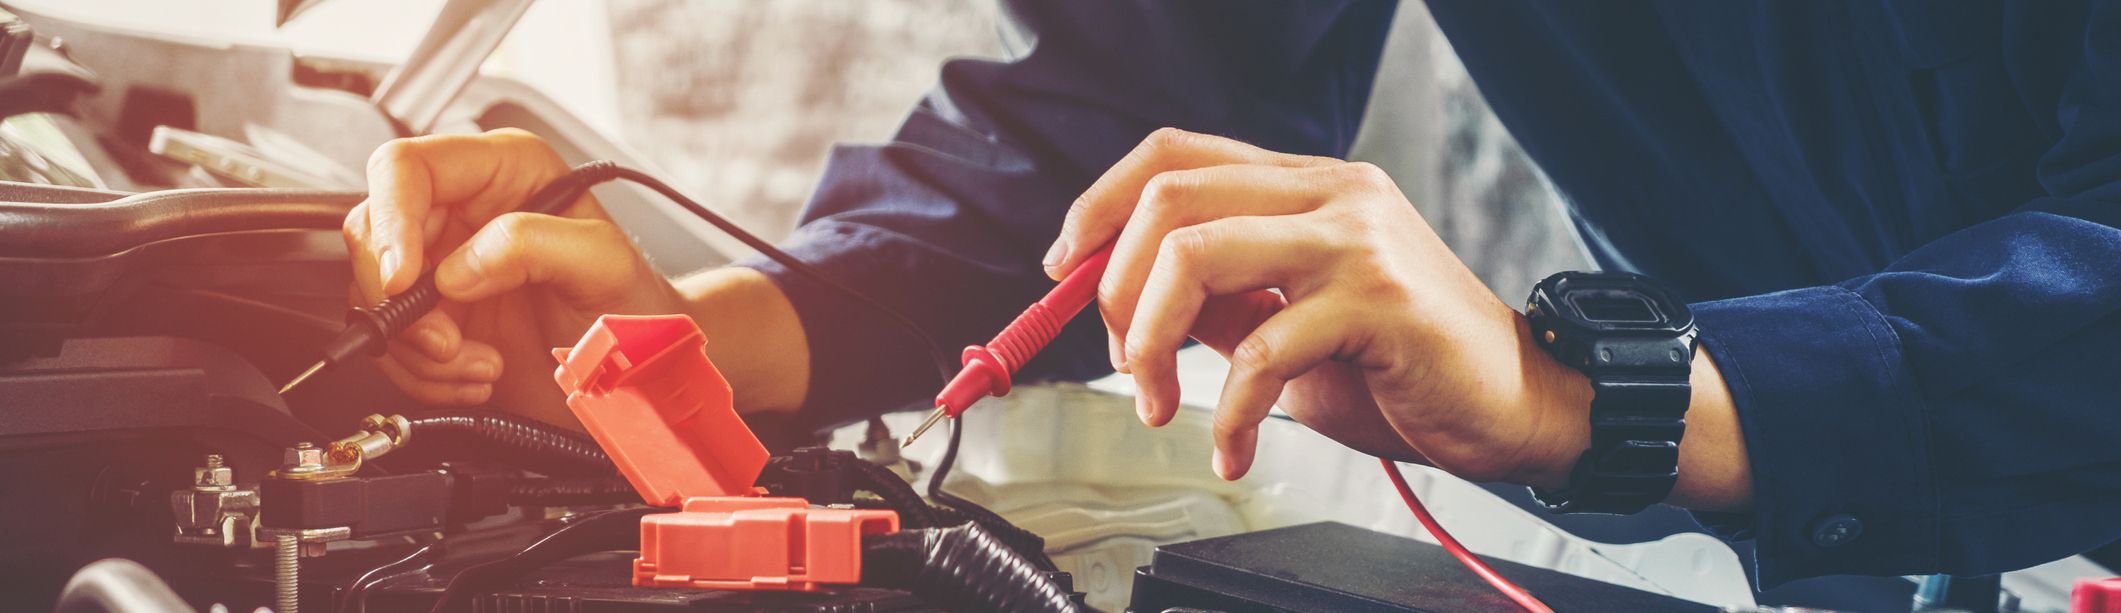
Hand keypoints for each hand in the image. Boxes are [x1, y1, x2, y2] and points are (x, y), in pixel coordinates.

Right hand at [343, 129, 685, 424]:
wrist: (640, 371)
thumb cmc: (634, 304)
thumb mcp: (602, 263)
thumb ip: (535, 244)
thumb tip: (459, 266)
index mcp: (502, 171)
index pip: (406, 167)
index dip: (391, 220)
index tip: (403, 279)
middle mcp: (463, 211)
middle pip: (373, 234)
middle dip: (402, 301)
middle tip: (448, 341)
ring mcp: (444, 267)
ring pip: (374, 296)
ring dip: (419, 349)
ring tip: (481, 364)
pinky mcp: (437, 319)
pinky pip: (392, 344)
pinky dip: (425, 374)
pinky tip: (477, 375)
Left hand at [1045, 129, 1591, 487]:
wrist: (1518, 404)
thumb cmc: (1405, 368)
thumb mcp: (1291, 326)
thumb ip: (1221, 303)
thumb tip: (1126, 306)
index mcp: (1306, 185)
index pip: (1175, 154)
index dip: (1100, 204)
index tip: (1064, 270)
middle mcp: (1331, 193)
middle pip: (1170, 197)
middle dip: (1114, 287)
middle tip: (1118, 359)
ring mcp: (1356, 240)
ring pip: (1198, 256)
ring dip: (1148, 343)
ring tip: (1157, 404)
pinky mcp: (1378, 301)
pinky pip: (1259, 350)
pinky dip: (1226, 412)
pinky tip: (1233, 446)